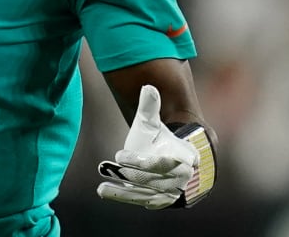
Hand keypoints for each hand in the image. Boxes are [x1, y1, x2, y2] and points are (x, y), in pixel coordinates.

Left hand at [96, 85, 211, 208]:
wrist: (169, 154)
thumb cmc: (160, 137)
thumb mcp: (152, 122)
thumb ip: (150, 106)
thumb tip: (148, 87)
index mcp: (187, 157)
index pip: (168, 163)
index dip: (146, 161)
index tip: (121, 155)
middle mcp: (183, 178)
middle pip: (156, 179)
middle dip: (134, 173)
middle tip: (116, 161)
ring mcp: (172, 192)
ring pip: (147, 193)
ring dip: (124, 190)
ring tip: (101, 186)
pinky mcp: (161, 201)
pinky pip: (142, 200)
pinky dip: (122, 196)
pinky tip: (103, 191)